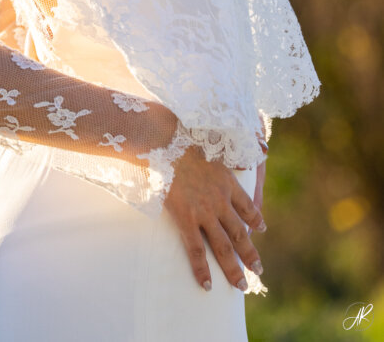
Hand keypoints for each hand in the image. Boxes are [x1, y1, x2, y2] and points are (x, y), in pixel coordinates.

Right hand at [163, 144, 265, 292]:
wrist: (164, 141)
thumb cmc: (183, 138)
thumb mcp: (212, 144)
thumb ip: (227, 154)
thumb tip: (249, 147)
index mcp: (228, 181)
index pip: (248, 206)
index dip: (255, 220)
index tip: (261, 230)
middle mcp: (220, 200)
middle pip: (240, 233)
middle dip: (250, 254)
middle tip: (258, 270)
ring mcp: (204, 212)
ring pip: (224, 247)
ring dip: (234, 268)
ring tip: (241, 285)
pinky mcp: (186, 218)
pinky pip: (196, 250)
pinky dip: (202, 269)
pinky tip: (207, 285)